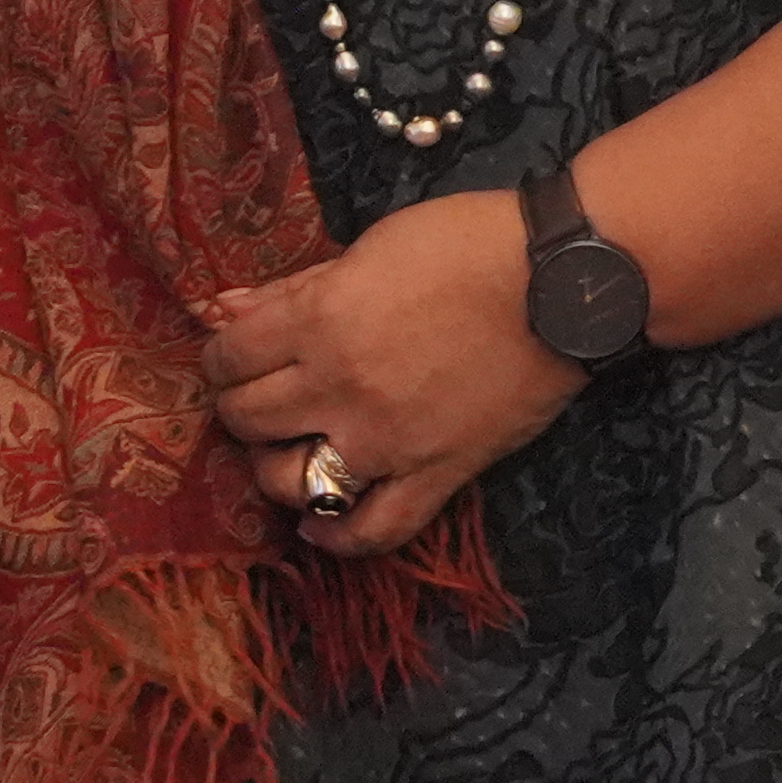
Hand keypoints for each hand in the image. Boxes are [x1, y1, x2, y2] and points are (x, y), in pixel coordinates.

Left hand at [196, 190, 585, 559]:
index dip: (220, 356)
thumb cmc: (464, 245)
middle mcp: (340, 389)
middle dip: (240, 406)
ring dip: (274, 469)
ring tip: (287, 448)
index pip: (228, 357)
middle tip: (262, 394)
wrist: (561, 283)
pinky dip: (337, 537)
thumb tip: (225, 308)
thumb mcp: (367, 248)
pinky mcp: (437, 475)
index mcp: (318, 321)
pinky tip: (318, 524)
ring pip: (290, 484)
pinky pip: (375, 530)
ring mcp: (387, 442)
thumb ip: (294, 287)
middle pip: (246, 419)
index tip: (234, 354)